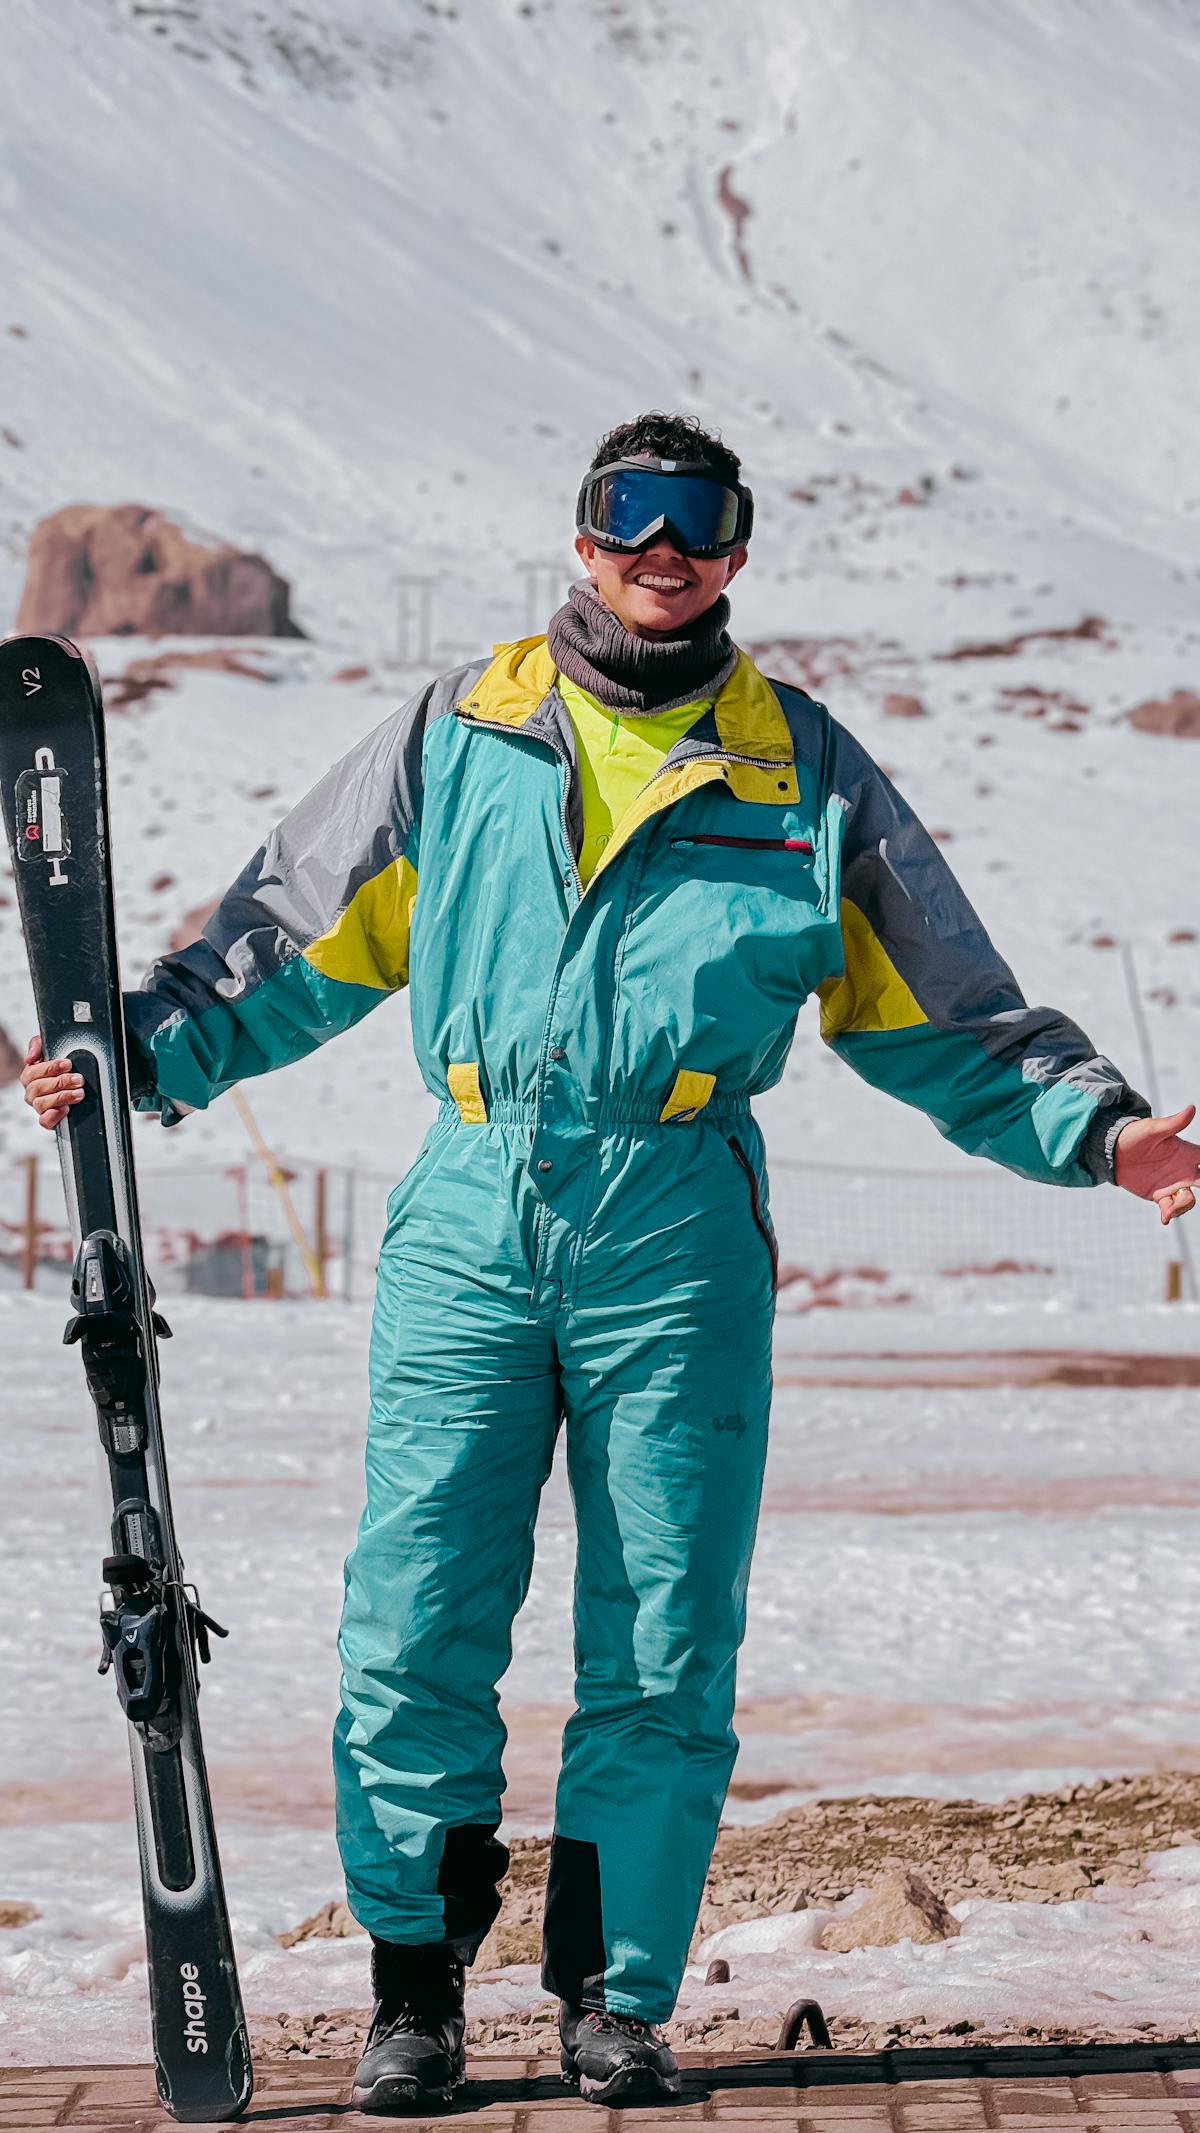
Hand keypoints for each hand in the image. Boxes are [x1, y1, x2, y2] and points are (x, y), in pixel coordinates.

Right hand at [20, 1034, 83, 1130]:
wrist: (80, 1083)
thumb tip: (30, 1058)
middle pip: (37, 1088)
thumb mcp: (51, 1048)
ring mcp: (40, 1107)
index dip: (50, 1068)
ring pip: (41, 1104)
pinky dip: (54, 1116)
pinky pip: (45, 1122)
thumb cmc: (65, 1064)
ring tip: (79, 1093)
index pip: (32, 1072)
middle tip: (78, 1079)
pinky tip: (66, 1109)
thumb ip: (38, 1045)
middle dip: (60, 1082)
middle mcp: (32, 1092)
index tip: (68, 1064)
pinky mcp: (50, 1120)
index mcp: (30, 1076)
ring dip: (62, 1097)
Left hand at [1114, 1106, 1199, 1223]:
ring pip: (1188, 1200)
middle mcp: (1184, 1171)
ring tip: (1169, 1209)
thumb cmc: (1134, 1135)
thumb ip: (1173, 1123)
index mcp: (1187, 1153)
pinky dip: (1169, 1214)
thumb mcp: (1153, 1129)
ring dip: (1183, 1205)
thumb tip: (1192, 1108)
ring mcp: (1173, 1184)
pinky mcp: (1159, 1195)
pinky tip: (1164, 1218)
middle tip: (1195, 1187)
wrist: (1113, 1152)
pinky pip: (1169, 1208)